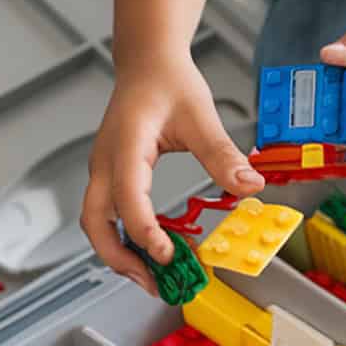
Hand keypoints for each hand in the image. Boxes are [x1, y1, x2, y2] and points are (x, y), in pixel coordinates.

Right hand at [80, 51, 262, 290]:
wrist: (148, 62)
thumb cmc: (168, 82)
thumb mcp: (201, 116)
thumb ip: (222, 154)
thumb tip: (250, 185)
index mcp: (125, 145)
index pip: (126, 197)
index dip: (143, 231)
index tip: (167, 254)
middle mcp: (106, 162)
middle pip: (95, 222)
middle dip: (120, 258)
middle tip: (154, 283)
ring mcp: (103, 169)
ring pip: (96, 223)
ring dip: (119, 253)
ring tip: (152, 277)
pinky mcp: (110, 174)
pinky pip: (106, 214)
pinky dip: (122, 238)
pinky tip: (149, 250)